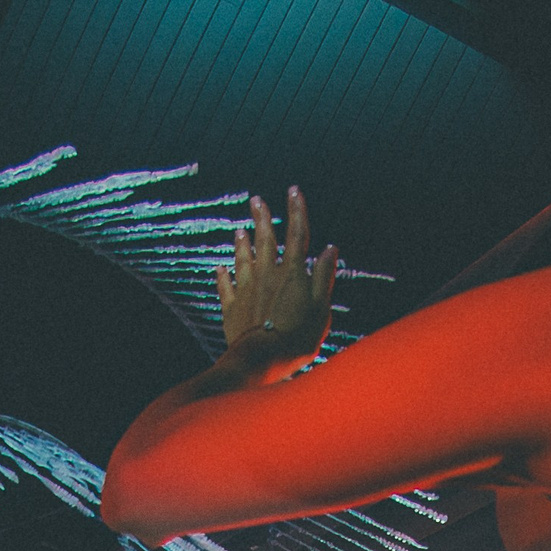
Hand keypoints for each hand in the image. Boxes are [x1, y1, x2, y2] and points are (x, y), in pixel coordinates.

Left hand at [216, 189, 337, 370]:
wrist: (262, 360)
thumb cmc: (297, 338)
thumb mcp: (320, 309)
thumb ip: (323, 277)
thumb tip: (330, 249)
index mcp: (292, 273)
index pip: (297, 234)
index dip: (297, 210)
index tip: (293, 190)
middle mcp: (267, 275)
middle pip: (265, 240)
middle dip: (262, 218)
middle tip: (256, 200)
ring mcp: (247, 290)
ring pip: (243, 259)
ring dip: (242, 243)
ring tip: (239, 230)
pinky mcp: (231, 309)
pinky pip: (226, 287)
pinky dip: (223, 276)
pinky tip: (220, 267)